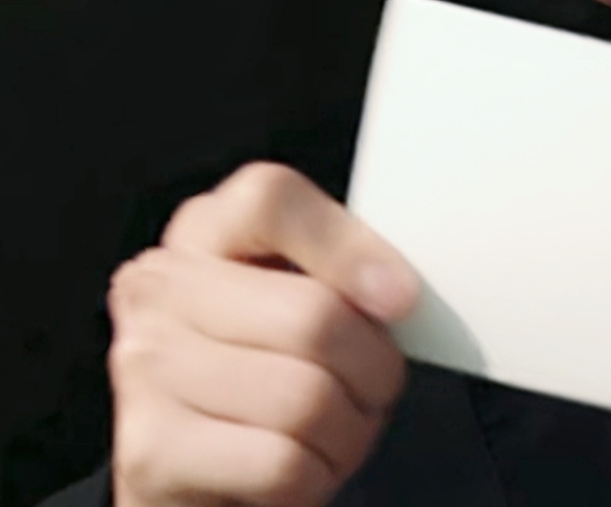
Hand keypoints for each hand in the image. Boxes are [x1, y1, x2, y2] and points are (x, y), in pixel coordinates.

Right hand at [106, 161, 420, 506]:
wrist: (193, 463)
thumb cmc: (264, 358)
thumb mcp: (300, 287)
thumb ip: (341, 264)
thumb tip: (393, 292)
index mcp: (207, 228)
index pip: (272, 200)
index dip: (351, 248)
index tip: (399, 297)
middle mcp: (161, 287)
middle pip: (312, 315)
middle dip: (373, 366)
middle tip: (376, 383)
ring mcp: (145, 368)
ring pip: (304, 398)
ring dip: (350, 429)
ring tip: (341, 427)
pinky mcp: (150, 453)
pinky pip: (280, 465)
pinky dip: (317, 475)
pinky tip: (306, 465)